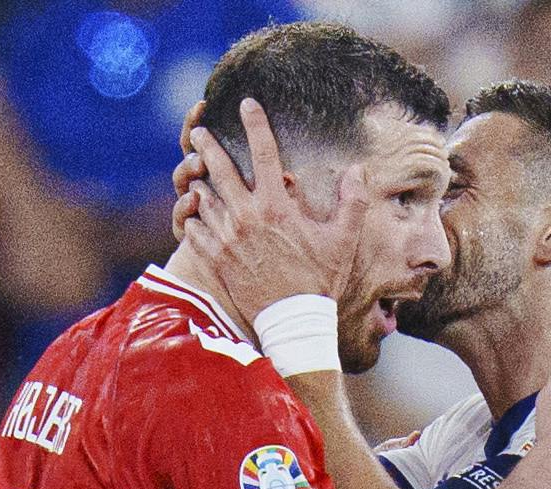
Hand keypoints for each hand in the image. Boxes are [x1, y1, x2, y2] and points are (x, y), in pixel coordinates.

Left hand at [173, 99, 356, 327]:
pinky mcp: (217, 259)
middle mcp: (248, 216)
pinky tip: (192, 210)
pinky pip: (195, 230)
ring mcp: (228, 238)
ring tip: (194, 171)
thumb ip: (353, 202)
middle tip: (199, 132)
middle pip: (221, 169)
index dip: (255, 123)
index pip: (264, 152)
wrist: (295, 322)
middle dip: (208, 146)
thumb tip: (358, 169)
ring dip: (198, 181)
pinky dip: (192, 217)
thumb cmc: (321, 281)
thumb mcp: (343, 240)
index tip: (247, 104)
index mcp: (277, 205)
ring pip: (203, 197)